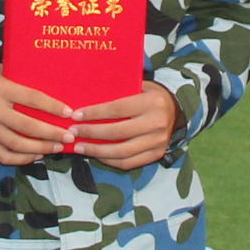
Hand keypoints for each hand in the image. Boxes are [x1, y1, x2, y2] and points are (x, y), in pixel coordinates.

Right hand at [0, 64, 77, 166]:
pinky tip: (37, 155)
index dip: (53, 107)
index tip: (70, 114)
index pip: (32, 98)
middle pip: (26, 125)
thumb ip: (24, 79)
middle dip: (52, 133)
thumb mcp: (3, 70)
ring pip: (16, 144)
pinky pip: (3, 155)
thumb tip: (58, 89)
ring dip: (41, 148)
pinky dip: (22, 158)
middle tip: (69, 136)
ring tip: (58, 147)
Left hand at [64, 86, 181, 171]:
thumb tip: (86, 95)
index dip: (95, 114)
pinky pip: (129, 162)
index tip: (76, 115)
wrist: (177, 110)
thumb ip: (119, 91)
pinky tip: (96, 155)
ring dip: (97, 151)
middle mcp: (157, 123)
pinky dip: (110, 161)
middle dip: (91, 133)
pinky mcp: (157, 154)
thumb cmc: (150, 95)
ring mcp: (158, 141)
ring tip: (80, 147)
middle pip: (117, 132)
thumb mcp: (139, 86)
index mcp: (152, 102)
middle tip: (73, 132)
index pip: (117, 109)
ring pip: (122, 152)